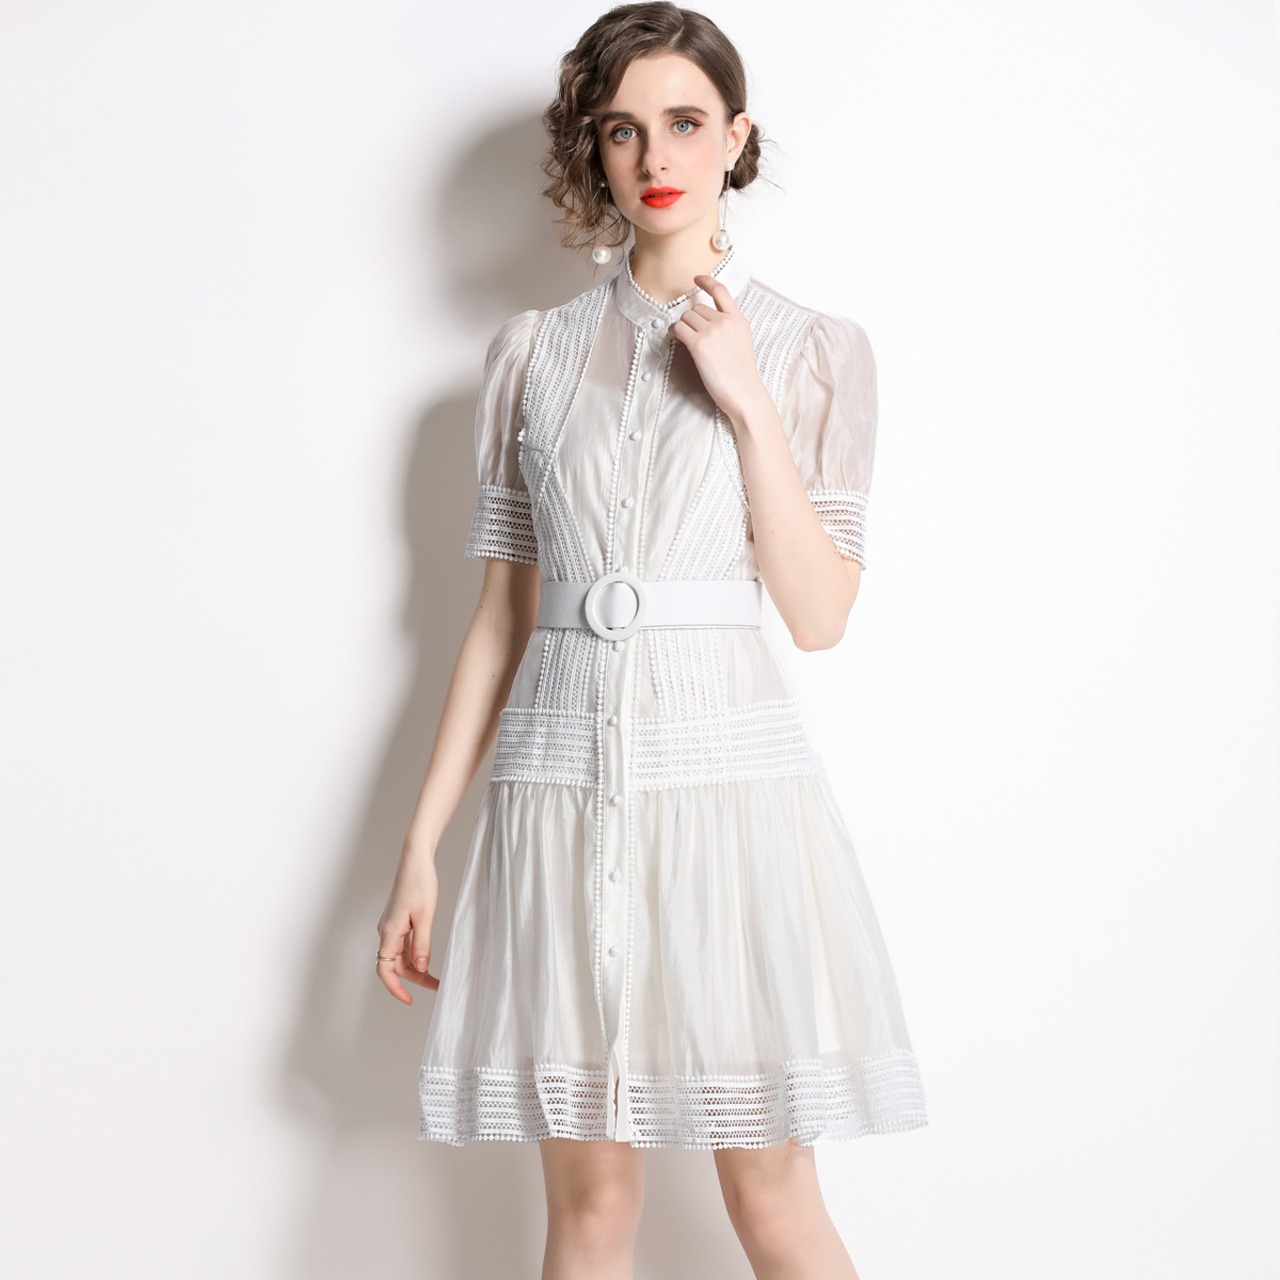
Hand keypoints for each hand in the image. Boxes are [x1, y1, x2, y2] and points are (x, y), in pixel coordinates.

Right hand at [375, 852, 440, 1004]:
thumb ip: (422, 945)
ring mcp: (391, 926)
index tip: (410, 1000)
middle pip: (394, 965)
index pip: (385, 970)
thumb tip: (420, 969)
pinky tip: (426, 958)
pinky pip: (402, 945)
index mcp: (389, 932)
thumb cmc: (420, 884)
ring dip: (415, 968)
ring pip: (399, 956)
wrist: (415, 860)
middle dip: (413, 979)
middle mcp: (386, 931)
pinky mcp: (397, 920)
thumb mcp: (426, 917)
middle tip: (436, 985)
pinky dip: (413, 955)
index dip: (395, 988)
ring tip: (435, 976)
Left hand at [669, 273, 768, 422]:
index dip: (706, 282)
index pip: (721, 291)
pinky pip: (678, 329)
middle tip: (691, 336)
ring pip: (686, 318)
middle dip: (691, 320)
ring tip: (686, 341)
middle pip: (697, 309)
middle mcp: (725, 321)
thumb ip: (728, 328)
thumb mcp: (741, 343)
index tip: (696, 279)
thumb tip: (704, 322)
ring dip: (682, 327)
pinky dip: (674, 333)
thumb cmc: (740, 375)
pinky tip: (676, 339)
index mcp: (738, 320)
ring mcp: (712, 331)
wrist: (744, 393)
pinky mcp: (699, 344)